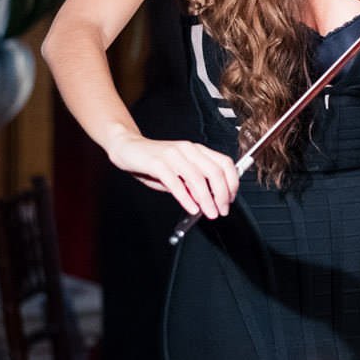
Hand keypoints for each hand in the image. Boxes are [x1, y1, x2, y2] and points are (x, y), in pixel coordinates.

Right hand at [107, 130, 238, 219]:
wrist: (128, 147)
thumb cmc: (153, 160)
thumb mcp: (178, 171)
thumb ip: (192, 183)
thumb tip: (207, 200)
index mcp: (197, 150)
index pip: (224, 163)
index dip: (232, 182)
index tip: (230, 198)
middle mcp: (188, 150)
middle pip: (214, 172)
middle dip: (221, 195)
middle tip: (221, 210)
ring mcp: (173, 155)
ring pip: (197, 179)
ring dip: (206, 199)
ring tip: (209, 213)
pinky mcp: (157, 163)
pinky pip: (176, 183)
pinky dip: (186, 198)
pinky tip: (191, 208)